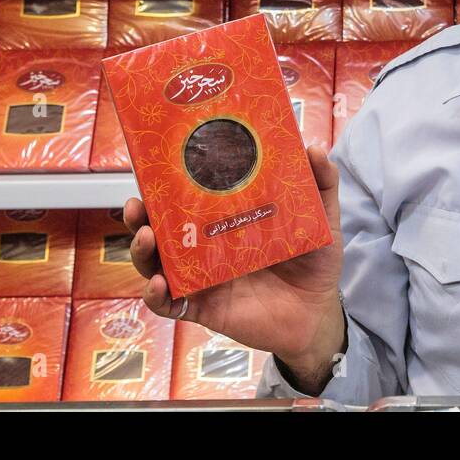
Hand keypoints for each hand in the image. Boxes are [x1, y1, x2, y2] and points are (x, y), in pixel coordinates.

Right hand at [124, 145, 345, 393]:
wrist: (317, 311)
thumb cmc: (313, 261)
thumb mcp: (320, 218)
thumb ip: (321, 185)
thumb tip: (315, 149)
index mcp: (226, 220)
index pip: (187, 198)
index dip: (165, 185)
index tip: (154, 168)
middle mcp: (206, 246)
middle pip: (160, 229)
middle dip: (142, 216)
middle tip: (138, 203)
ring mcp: (201, 277)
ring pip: (156, 264)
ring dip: (142, 251)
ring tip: (147, 237)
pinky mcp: (202, 306)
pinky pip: (170, 304)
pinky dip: (158, 296)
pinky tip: (161, 283)